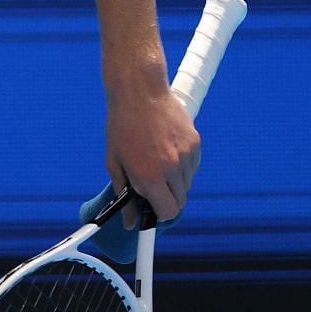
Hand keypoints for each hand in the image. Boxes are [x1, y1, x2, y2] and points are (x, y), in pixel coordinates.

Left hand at [105, 84, 200, 228]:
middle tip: (152, 183)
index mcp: (149, 176)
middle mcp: (171, 169)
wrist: (140, 90)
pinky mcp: (195, 142)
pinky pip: (193, 166)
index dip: (159, 213)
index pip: (167, 212)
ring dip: (174, 180)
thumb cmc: (122, 123)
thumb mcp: (114, 161)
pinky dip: (183, 164)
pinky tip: (168, 148)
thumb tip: (129, 222)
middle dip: (167, 198)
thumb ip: (124, 194)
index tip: (153, 209)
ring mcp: (186, 155)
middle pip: (180, 201)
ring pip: (187, 183)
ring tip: (157, 158)